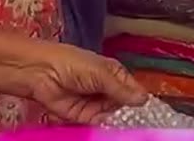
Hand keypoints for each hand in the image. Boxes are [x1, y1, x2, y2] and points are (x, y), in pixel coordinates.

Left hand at [2, 41, 146, 123]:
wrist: (41, 73)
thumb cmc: (72, 64)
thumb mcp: (101, 73)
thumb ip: (121, 89)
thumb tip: (144, 100)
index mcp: (114, 74)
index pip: (133, 90)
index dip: (141, 101)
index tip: (152, 114)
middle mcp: (106, 90)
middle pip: (125, 106)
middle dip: (131, 115)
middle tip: (139, 124)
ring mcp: (95, 104)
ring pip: (113, 117)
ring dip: (118, 122)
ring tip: (127, 127)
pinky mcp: (83, 117)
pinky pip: (99, 125)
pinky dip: (105, 127)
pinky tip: (114, 130)